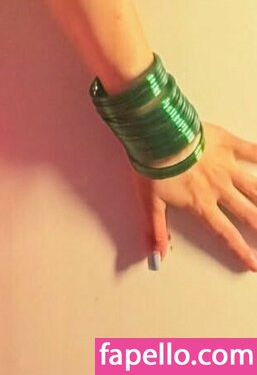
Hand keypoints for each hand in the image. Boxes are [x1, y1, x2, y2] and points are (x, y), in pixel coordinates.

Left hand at [133, 122, 256, 271]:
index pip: (224, 232)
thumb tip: (158, 254)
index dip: (239, 249)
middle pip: (247, 213)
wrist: (158, 133)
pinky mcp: (227, 144)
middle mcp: (219, 188)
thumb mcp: (150, 200)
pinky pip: (251, 151)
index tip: (253, 263)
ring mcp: (226, 166)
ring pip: (255, 187)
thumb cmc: (153, 164)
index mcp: (201, 202)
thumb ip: (157, 228)